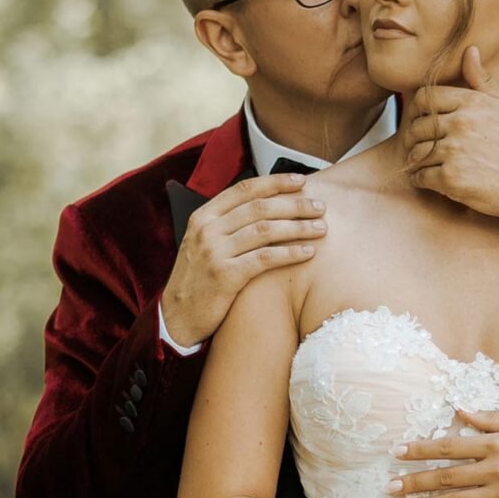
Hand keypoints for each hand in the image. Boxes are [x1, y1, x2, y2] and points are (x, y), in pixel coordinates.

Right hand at [159, 171, 326, 347]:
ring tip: (321, 228)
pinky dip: (290, 253)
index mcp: (203, 216)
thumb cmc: (199, 279)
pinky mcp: (225, 276)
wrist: (177, 317)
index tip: (302, 181)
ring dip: (298, 227)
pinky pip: (265, 258)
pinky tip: (309, 252)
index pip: (244, 190)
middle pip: (260, 207)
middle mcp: (208, 230)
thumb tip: (266, 205)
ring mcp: (214, 252)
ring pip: (265, 230)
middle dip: (295, 204)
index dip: (276, 183)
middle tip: (320, 206)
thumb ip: (227, 224)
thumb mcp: (204, 243)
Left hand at [400, 45, 498, 219]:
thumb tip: (469, 50)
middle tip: (425, 146)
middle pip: (417, 126)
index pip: (425, 97)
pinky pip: (420, 176)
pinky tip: (429, 179)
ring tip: (426, 164)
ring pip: (416, 152)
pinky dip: (420, 179)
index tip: (427, 121)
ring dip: (417, 160)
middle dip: (418, 138)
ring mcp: (454, 152)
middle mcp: (460, 124)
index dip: (421, 110)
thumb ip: (482, 79)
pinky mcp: (451, 179)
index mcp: (470, 102)